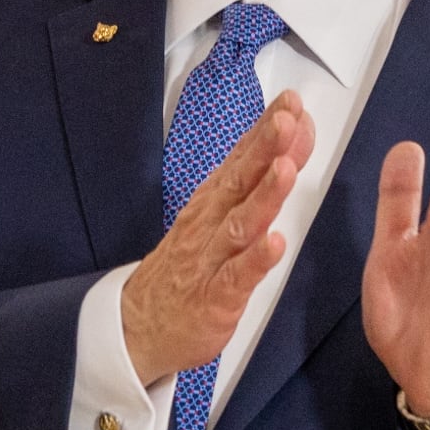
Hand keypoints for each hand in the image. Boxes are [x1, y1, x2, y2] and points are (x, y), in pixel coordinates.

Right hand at [119, 94, 314, 383]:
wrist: (138, 326)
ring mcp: (210, 260)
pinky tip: (275, 243)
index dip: (265, 129)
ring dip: (264, 195)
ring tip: (285, 169)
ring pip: (240, 223)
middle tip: (287, 119)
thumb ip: (256, 183)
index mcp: (213, 202)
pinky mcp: (215, 298)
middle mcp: (209, 223)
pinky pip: (237, 276)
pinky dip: (256, 260)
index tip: (290, 102)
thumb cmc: (187, 269)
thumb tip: (289, 145)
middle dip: (265, 148)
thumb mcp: (220, 218)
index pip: (241, 158)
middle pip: (239, 180)